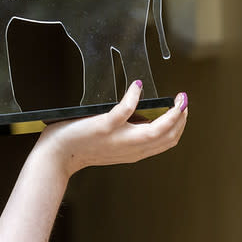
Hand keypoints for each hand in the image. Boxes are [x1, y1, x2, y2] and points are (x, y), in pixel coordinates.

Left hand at [33, 81, 187, 177]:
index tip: (183, 111)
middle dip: (182, 117)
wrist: (56, 156)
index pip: (167, 142)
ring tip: (176, 98)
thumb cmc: (79, 146)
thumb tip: (140, 115)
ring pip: (156, 128)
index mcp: (133, 152)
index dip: (180, 126)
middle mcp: (130, 148)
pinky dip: (134, 96)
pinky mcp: (103, 127)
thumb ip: (127, 136)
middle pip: (168, 136)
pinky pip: (125, 110)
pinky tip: (136, 86)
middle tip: (184, 101)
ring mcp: (118, 138)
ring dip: (172, 112)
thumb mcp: (111, 146)